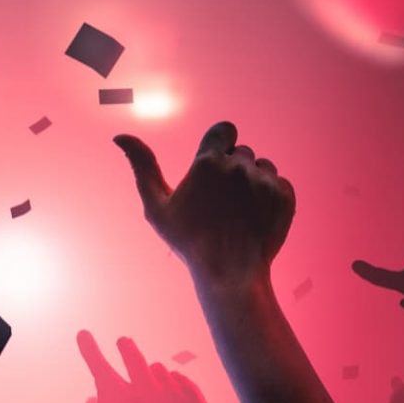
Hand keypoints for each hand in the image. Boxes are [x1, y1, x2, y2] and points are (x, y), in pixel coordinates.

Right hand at [117, 121, 293, 286]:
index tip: (214, 166)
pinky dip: (269, 196)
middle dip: (232, 169)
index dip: (220, 145)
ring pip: (262, 166)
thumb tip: (119, 136)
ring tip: (239, 211)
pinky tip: (255, 217)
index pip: (225, 129)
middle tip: (221, 202)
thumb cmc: (189, 241)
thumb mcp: (157, 206)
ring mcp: (264, 181)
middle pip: (241, 151)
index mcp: (208, 162)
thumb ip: (142, 167)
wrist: (229, 273)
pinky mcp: (284, 196)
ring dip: (252, 181)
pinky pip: (279, 183)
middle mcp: (239, 166)